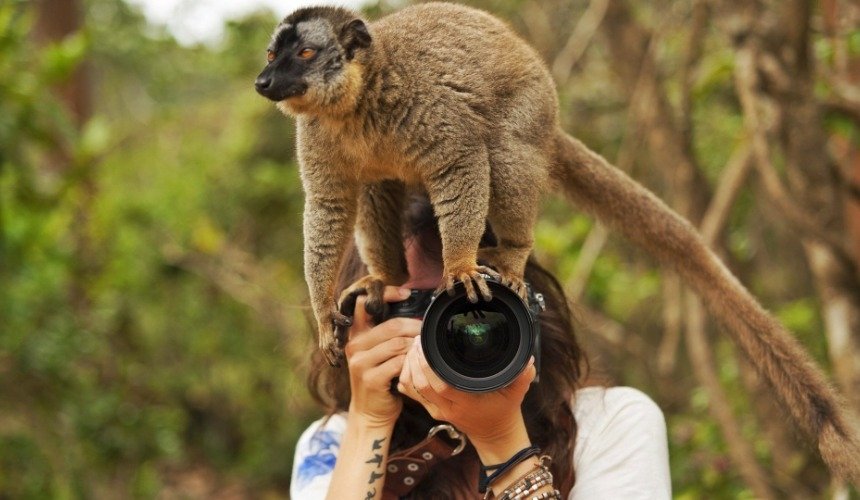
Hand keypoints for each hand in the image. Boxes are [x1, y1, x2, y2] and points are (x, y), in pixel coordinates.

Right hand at [344, 286, 420, 427]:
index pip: (364, 303)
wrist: (370, 412)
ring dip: (417, 345)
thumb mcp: (377, 352)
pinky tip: (418, 365)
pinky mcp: (370, 379)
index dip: (386, 294)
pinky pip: (398, 363)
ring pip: (397, 343)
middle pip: (391, 325)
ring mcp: (360, 363)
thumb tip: (415, 309)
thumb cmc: (380, 378)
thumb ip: (387, 333)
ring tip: (426, 349)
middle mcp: (354, 346)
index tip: (406, 294)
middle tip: (428, 331)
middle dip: (415, 326)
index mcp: (355, 335)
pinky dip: (412, 362)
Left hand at [397, 337, 535, 455]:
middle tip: (418, 340)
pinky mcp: (431, 410)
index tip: (426, 345)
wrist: (494, 435)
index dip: (428, 366)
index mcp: (465, 403)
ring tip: (413, 347)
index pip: (440, 386)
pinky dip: (406, 377)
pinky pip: (411, 393)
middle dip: (414, 361)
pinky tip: (411, 361)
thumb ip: (521, 376)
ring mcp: (437, 411)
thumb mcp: (516, 394)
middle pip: (420, 385)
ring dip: (408, 367)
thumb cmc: (503, 412)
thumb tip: (528, 359)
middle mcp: (448, 408)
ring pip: (412, 389)